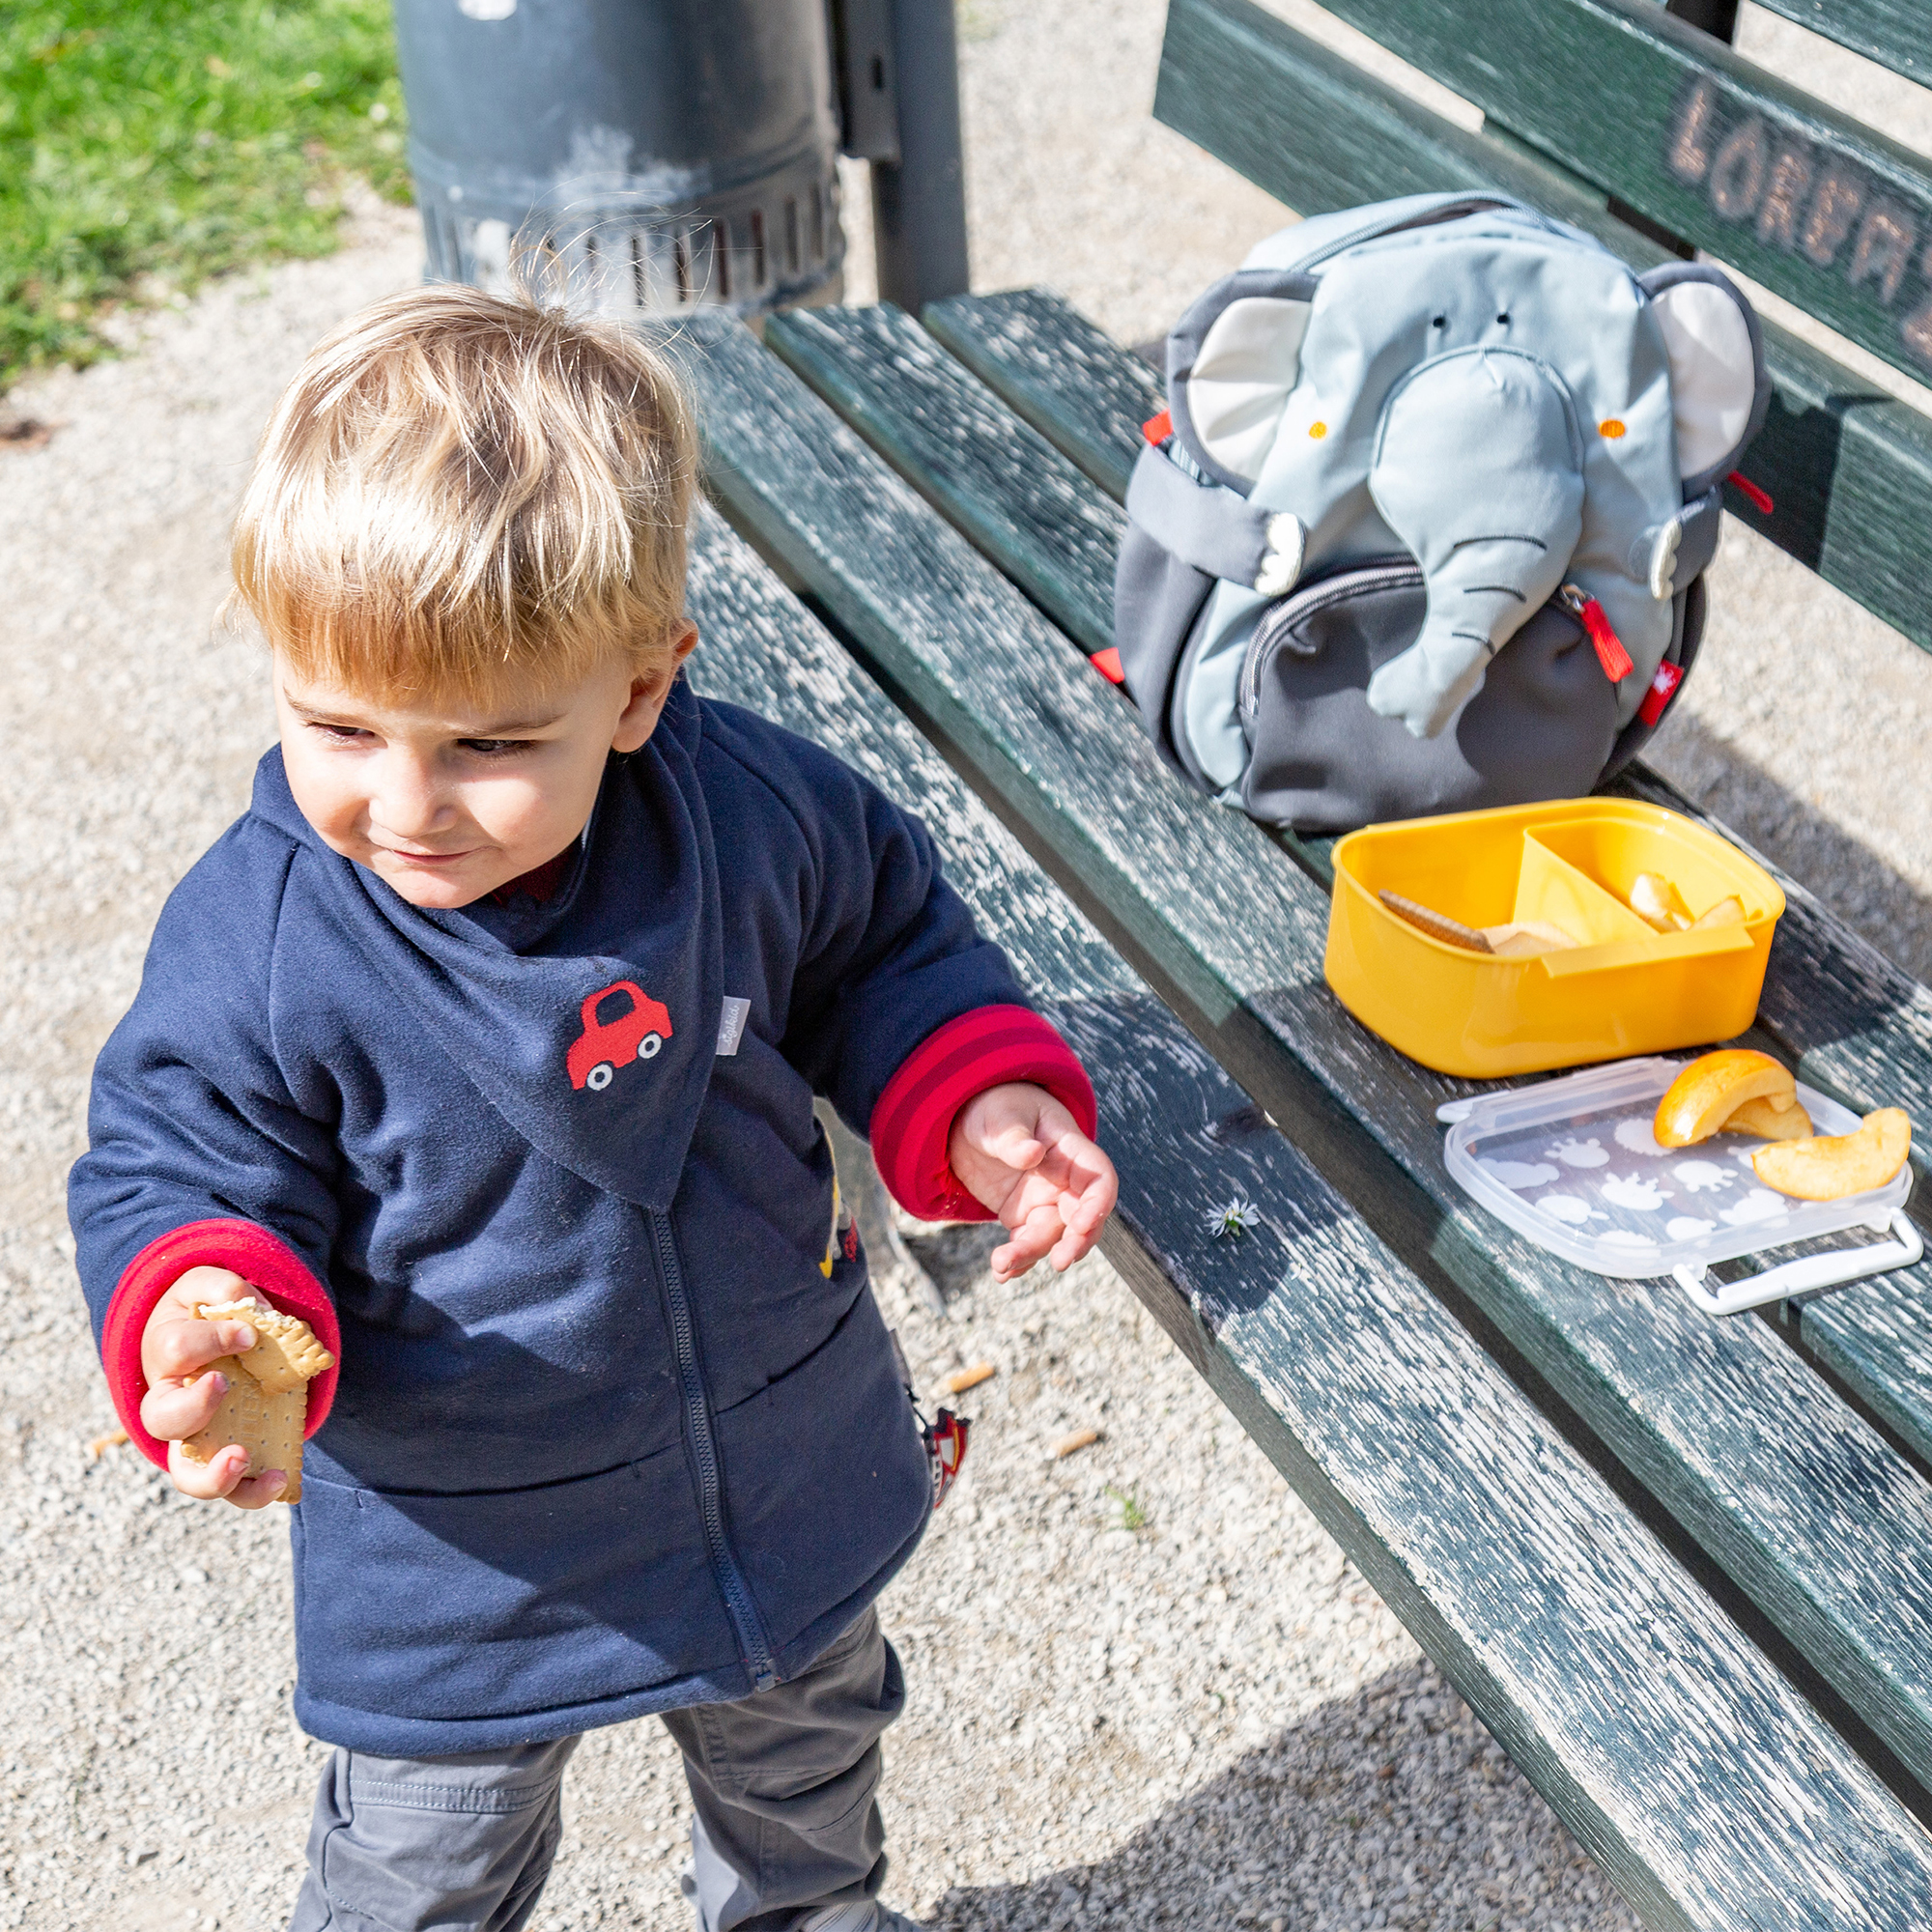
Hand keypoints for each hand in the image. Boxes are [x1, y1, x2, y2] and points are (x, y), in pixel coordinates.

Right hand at [139, 1266, 287, 1507]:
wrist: (207, 1340)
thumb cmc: (205, 1313)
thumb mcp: (206, 1286)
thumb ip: (224, 1287)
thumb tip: (255, 1313)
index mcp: (166, 1357)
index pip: (175, 1350)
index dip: (210, 1340)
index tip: (247, 1333)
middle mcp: (172, 1405)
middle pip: (162, 1420)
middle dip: (192, 1407)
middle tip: (222, 1384)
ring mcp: (196, 1439)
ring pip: (186, 1474)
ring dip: (211, 1474)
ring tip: (241, 1458)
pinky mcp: (224, 1457)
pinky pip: (230, 1489)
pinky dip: (251, 1492)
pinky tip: (279, 1479)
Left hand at [948, 1082, 1117, 1283]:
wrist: (972, 1119)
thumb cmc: (997, 1108)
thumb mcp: (1001, 1115)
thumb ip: (1014, 1137)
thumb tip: (1032, 1154)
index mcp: (1071, 1152)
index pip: (1100, 1181)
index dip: (1098, 1205)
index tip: (1082, 1225)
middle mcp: (1064, 1182)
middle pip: (1083, 1218)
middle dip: (1075, 1243)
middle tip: (1058, 1262)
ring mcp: (1044, 1202)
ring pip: (1051, 1238)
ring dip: (1031, 1256)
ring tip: (1001, 1265)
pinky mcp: (1022, 1217)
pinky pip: (1026, 1244)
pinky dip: (1017, 1261)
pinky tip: (1001, 1273)